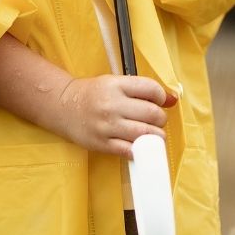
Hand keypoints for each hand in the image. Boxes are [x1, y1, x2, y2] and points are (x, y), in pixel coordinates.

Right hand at [55, 74, 176, 157]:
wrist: (62, 106)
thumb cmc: (92, 94)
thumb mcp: (115, 83)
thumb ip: (142, 90)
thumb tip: (173, 99)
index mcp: (116, 85)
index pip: (152, 89)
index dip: (161, 97)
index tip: (158, 102)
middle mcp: (112, 104)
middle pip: (153, 114)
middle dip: (160, 119)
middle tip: (154, 120)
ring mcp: (107, 126)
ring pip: (146, 134)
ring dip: (155, 136)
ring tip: (151, 135)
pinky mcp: (102, 144)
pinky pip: (130, 151)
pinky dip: (140, 151)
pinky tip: (140, 147)